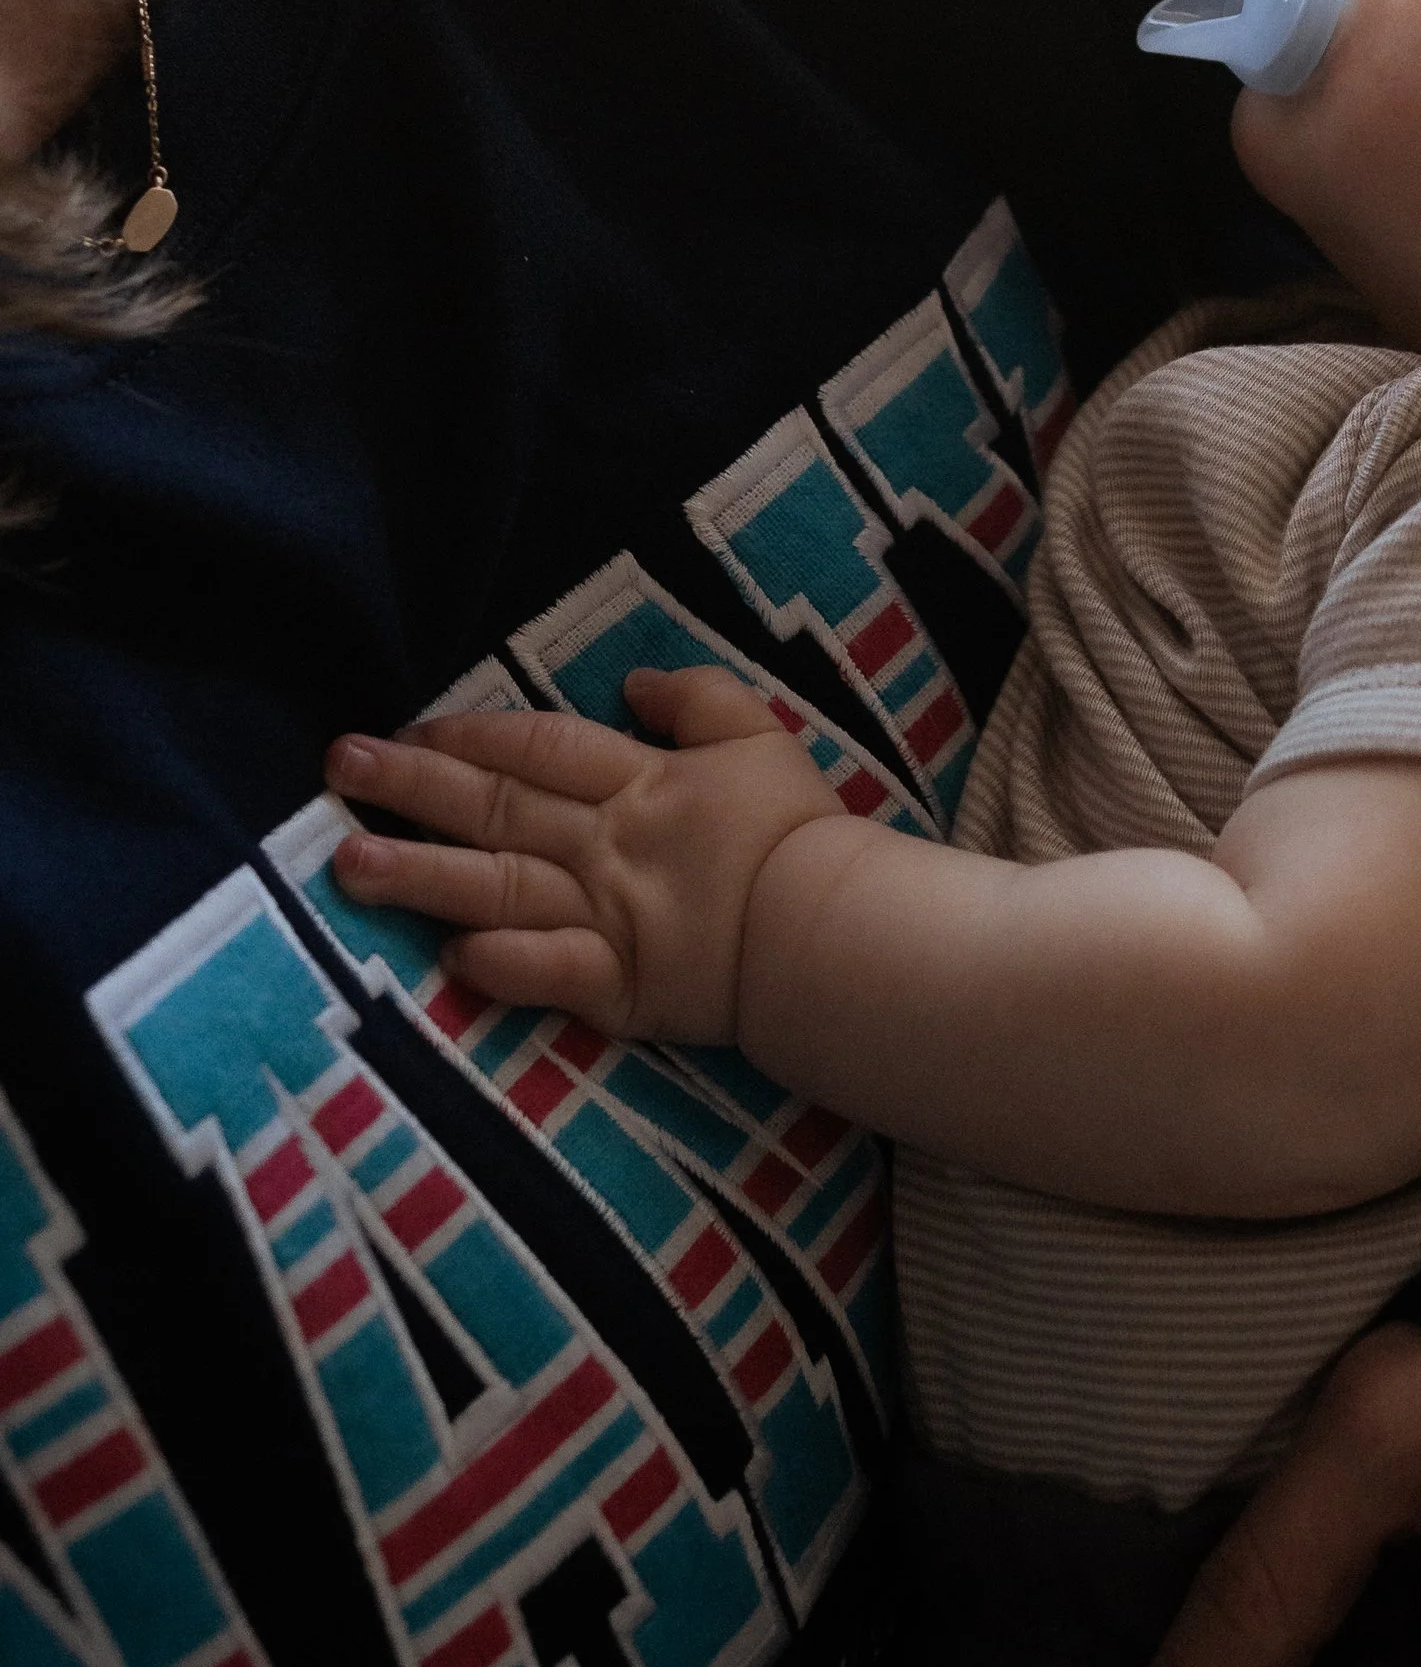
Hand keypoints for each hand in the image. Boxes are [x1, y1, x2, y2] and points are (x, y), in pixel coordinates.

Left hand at [326, 666, 843, 1041]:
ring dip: (422, 875)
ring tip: (349, 864)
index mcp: (637, 782)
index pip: (538, 747)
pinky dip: (503, 965)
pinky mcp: (620, 986)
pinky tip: (449, 958)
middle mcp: (605, 844)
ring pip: (500, 886)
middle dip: (412, 784)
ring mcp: (607, 917)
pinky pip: (551, 972)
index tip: (406, 726)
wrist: (834, 927)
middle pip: (497, 807)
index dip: (469, 734)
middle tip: (338, 767)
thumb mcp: (757, 734)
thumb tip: (630, 680)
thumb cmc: (794, 829)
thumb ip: (695, 697)